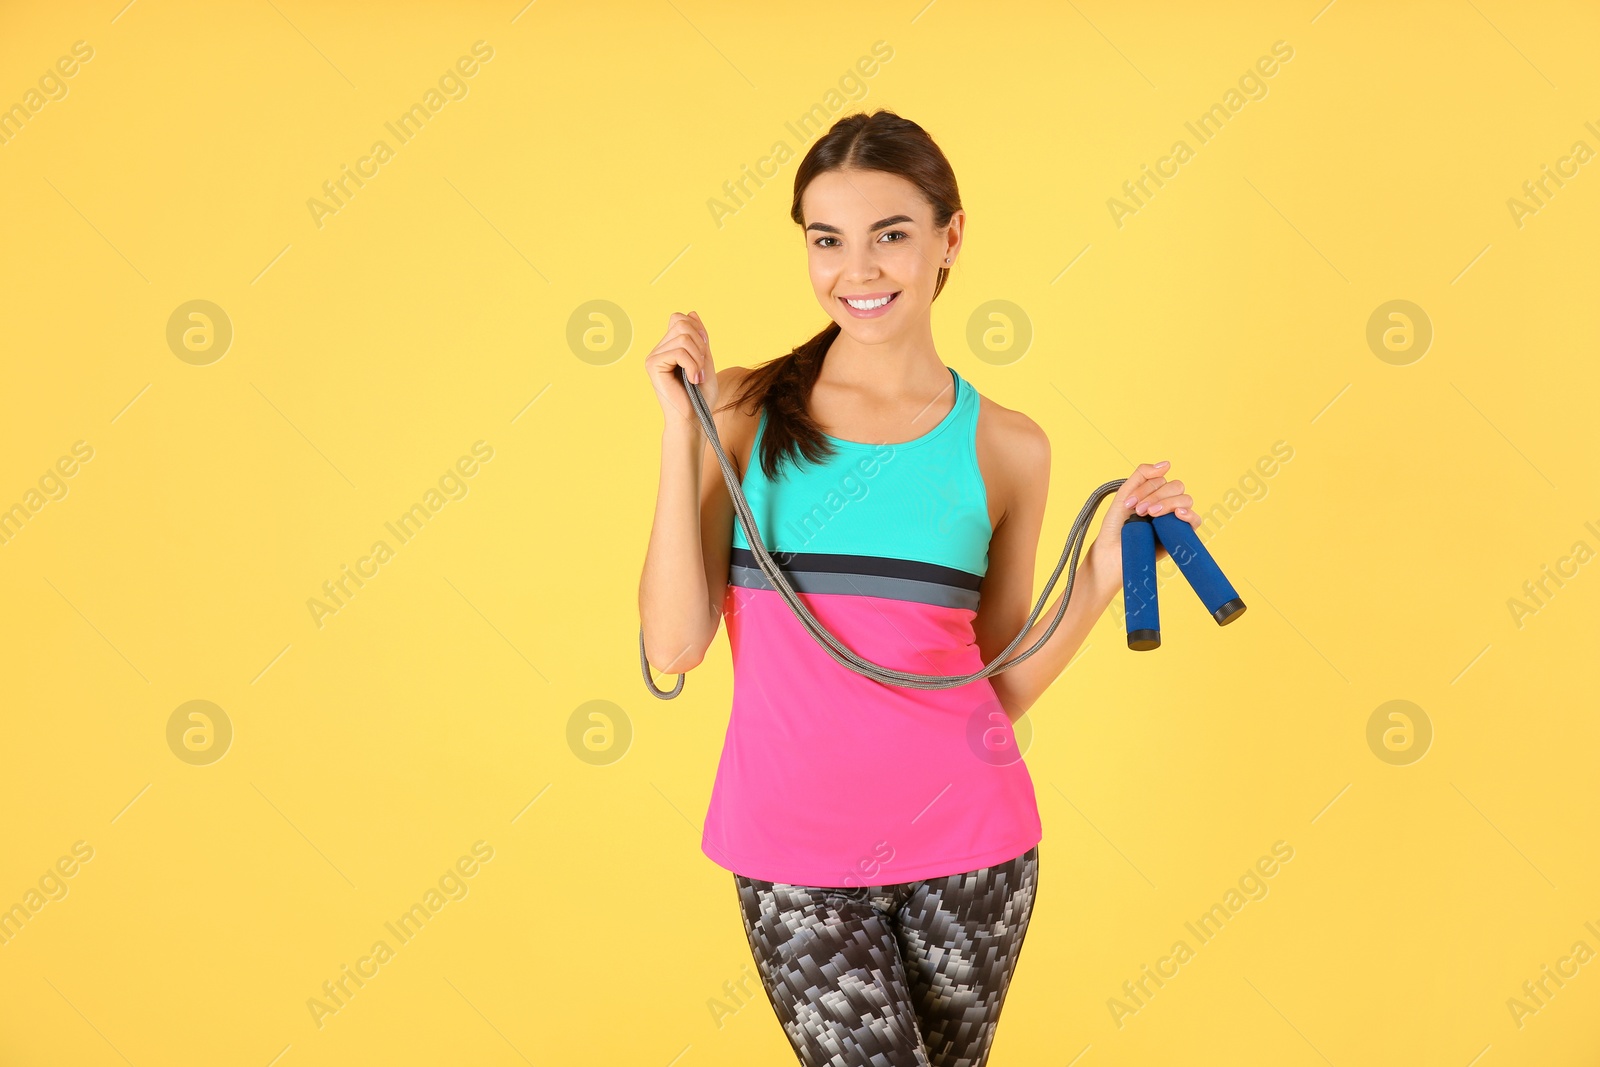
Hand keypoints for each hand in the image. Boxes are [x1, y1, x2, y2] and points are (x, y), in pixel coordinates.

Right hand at [645, 311, 717, 427]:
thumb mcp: (705, 360)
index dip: (697, 329)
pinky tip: (693, 380)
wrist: (693, 420)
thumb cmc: (700, 396)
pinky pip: (678, 351)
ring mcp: (653, 356)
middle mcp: (658, 349)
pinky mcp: (652, 365)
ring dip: (698, 358)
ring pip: (683, 338)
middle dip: (700, 343)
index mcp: (669, 347)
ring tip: (698, 376)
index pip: (680, 318)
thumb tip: (692, 312)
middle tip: (702, 367)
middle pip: (682, 323)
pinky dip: (692, 365)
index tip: (705, 352)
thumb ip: (699, 338)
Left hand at [1086, 460, 1200, 587]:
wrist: (1112, 554)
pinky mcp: (1180, 535)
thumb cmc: (1116, 527)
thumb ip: (1142, 475)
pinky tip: (1177, 514)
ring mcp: (1174, 519)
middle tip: (1139, 511)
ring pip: (1185, 500)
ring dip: (1168, 503)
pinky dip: (1189, 514)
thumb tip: (1167, 463)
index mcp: (1154, 493)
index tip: (1129, 504)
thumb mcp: (1124, 495)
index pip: (1161, 480)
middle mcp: (1167, 504)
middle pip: (1176, 487)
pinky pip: (1196, 520)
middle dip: (1156, 496)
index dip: (1146, 489)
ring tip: (1151, 515)